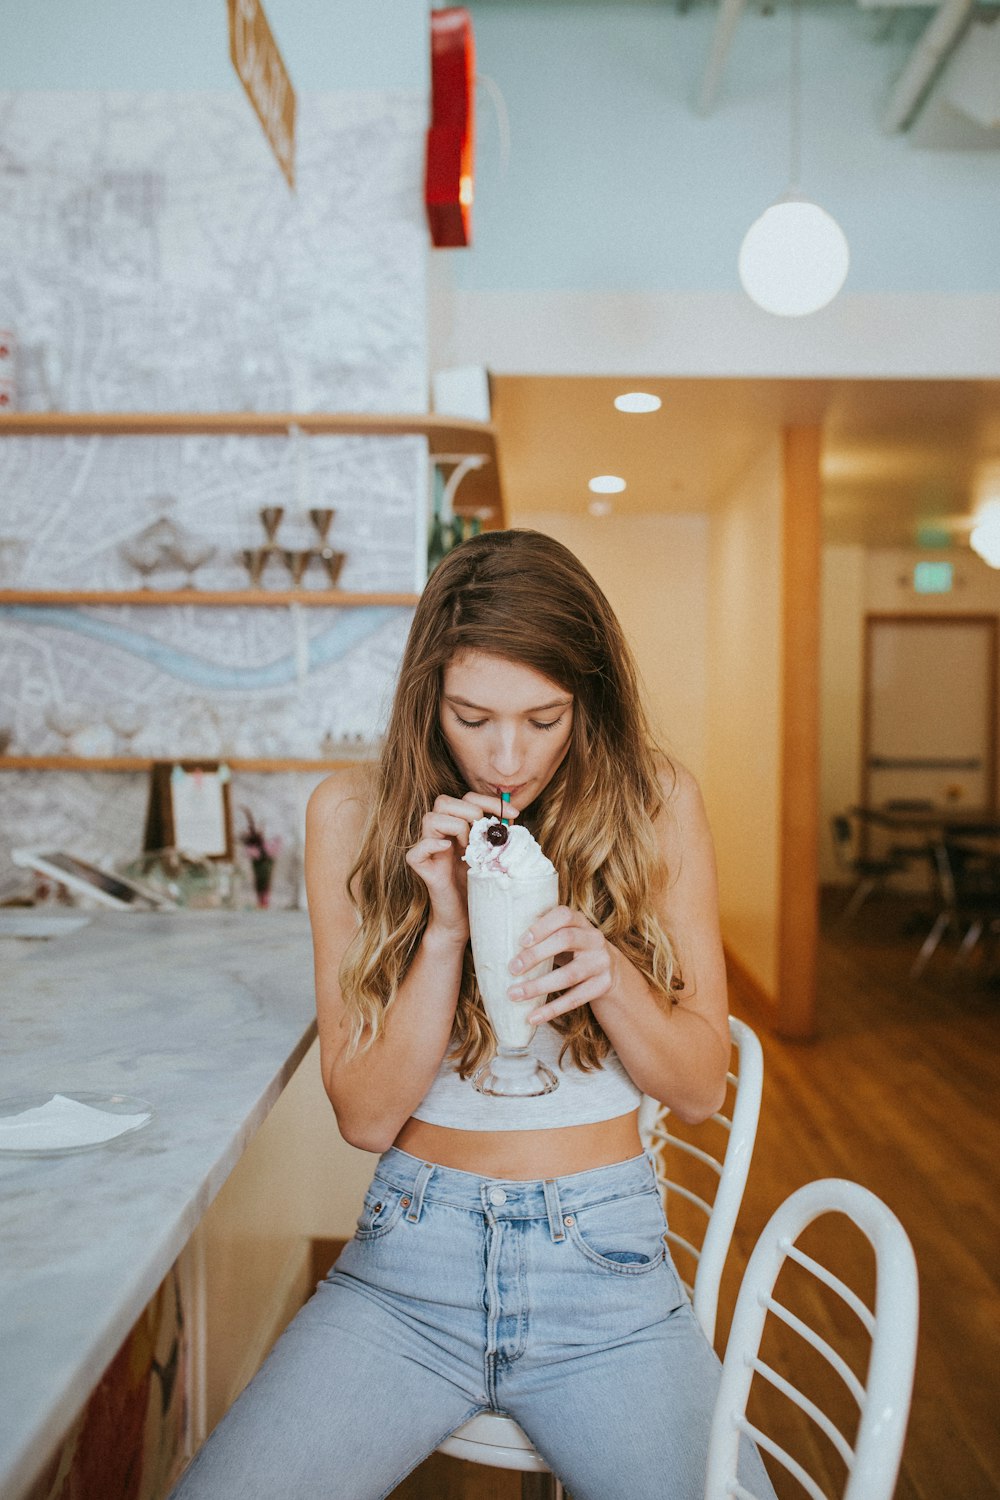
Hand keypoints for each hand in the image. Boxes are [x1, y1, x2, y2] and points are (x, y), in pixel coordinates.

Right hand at [405, 791, 518, 936]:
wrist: (464, 920)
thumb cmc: (480, 888)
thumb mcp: (495, 857)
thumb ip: (499, 837)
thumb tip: (512, 817)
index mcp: (458, 828)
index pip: (467, 798)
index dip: (490, 800)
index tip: (514, 814)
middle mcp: (441, 835)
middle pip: (443, 801)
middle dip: (469, 810)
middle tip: (484, 832)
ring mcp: (429, 851)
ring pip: (430, 818)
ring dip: (455, 826)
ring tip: (468, 847)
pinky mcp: (421, 869)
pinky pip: (415, 851)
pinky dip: (431, 846)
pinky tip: (448, 850)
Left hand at [507, 905, 618, 1023]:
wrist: (610, 970)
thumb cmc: (573, 950)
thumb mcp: (564, 936)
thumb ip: (543, 935)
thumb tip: (498, 942)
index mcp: (580, 922)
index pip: (564, 915)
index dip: (542, 926)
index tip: (520, 941)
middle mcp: (594, 939)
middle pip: (565, 940)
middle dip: (536, 955)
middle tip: (512, 969)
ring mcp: (601, 962)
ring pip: (569, 975)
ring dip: (539, 986)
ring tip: (513, 995)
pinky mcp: (602, 985)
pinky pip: (576, 999)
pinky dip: (552, 1009)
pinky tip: (533, 1017)